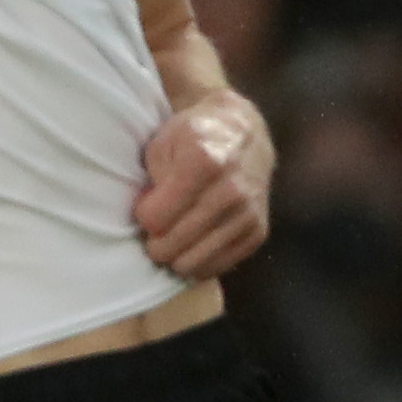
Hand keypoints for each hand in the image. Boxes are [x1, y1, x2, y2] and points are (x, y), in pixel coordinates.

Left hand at [134, 91, 273, 279]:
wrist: (243, 135)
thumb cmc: (195, 138)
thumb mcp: (163, 144)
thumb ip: (152, 181)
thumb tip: (150, 223)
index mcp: (203, 163)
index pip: (154, 219)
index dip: (143, 214)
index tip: (149, 204)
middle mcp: (231, 192)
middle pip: (171, 245)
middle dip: (155, 241)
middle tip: (157, 227)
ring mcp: (247, 215)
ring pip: (192, 263)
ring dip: (176, 255)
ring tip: (174, 237)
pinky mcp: (258, 233)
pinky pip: (217, 267)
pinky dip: (200, 261)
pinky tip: (194, 243)